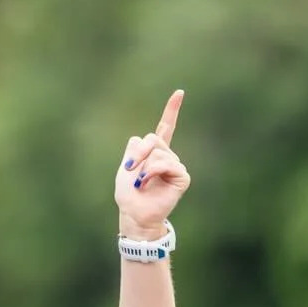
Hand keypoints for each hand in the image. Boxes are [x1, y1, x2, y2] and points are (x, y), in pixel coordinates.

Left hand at [115, 89, 190, 236]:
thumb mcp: (126, 166)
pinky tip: (148, 183)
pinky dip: (152, 172)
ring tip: (140, 183)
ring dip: (143, 167)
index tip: (180, 93)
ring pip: (158, 153)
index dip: (172, 110)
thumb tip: (143, 139)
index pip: (165, 127)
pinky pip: (167, 164)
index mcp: (154, 152)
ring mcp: (175, 166)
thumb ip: (134, 149)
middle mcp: (167, 156)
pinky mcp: (182, 177)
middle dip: (137, 153)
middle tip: (130, 170)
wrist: (134, 213)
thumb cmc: (128, 194)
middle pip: (152, 138)